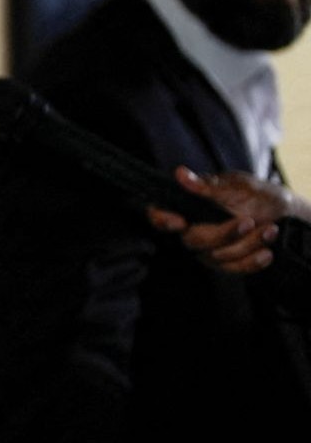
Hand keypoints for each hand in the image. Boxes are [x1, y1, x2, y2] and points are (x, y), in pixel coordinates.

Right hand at [145, 167, 302, 274]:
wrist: (282, 211)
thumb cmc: (254, 193)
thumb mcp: (235, 185)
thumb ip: (207, 185)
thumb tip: (180, 173)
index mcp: (188, 205)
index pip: (159, 214)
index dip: (162, 220)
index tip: (180, 222)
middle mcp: (192, 229)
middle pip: (194, 240)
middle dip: (225, 234)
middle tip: (249, 221)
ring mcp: (208, 249)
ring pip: (218, 256)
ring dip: (248, 244)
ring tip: (270, 229)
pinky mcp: (225, 264)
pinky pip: (233, 269)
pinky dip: (252, 262)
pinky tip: (266, 253)